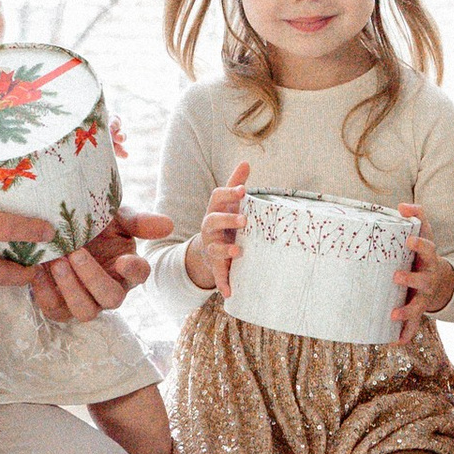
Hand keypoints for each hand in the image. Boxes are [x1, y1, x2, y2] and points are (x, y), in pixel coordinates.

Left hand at [31, 209, 168, 321]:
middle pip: (112, 299)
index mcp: (127, 267)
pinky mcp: (59, 306)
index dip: (134, 270)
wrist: (57, 230)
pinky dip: (45, 292)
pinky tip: (38, 270)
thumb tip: (168, 225)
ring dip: (70, 288)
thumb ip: (138, 221)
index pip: (140, 274)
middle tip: (75, 253)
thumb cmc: (91, 224)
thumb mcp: (114, 217)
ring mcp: (85, 301)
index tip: (124, 260)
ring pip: (85, 311)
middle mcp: (110, 290)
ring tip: (56, 262)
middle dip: (93, 278)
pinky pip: (53, 310)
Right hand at [185, 161, 251, 302]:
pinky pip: (218, 276)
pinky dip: (223, 284)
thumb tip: (246, 161)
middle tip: (245, 219)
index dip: (229, 193)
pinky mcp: (216, 267)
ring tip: (239, 251)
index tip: (243, 189)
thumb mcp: (229, 204)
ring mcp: (212, 249)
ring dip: (226, 251)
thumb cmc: (223, 222)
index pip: (217, 198)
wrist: (207, 249)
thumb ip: (236, 184)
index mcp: (215, 211)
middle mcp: (210, 229)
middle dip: (227, 219)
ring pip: (215, 249)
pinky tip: (230, 292)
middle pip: (213, 221)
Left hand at [387, 204, 447, 342]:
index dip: (419, 244)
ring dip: (407, 311)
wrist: (441, 282)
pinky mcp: (417, 310)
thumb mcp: (425, 234)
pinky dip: (405, 334)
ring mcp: (423, 297)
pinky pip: (413, 325)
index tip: (408, 240)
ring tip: (393, 314)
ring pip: (418, 306)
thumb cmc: (425, 255)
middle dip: (411, 278)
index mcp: (428, 259)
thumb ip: (416, 217)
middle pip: (423, 280)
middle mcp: (428, 278)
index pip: (427, 249)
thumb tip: (401, 205)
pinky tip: (395, 341)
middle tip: (396, 276)